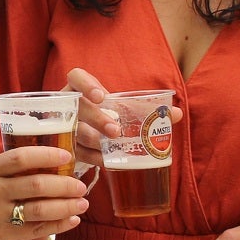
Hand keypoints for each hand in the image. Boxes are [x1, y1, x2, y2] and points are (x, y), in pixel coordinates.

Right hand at [0, 146, 88, 239]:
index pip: (22, 158)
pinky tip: (72, 220)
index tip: (67, 155)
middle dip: (65, 185)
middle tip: (81, 185)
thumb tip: (55, 164)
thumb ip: (13, 169)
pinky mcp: (3, 236)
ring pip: (40, 210)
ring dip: (66, 206)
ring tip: (82, 203)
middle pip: (36, 185)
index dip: (47, 155)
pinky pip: (37, 230)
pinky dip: (59, 225)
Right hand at [63, 67, 183, 170]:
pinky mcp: (64, 147)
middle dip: (96, 118)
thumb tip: (177, 113)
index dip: (86, 84)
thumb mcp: (121, 109)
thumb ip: (146, 110)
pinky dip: (94, 157)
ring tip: (110, 147)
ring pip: (73, 131)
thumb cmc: (106, 117)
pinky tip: (109, 162)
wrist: (84, 138)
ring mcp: (62, 125)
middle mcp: (68, 104)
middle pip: (77, 107)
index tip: (101, 97)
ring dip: (93, 139)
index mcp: (79, 88)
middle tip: (115, 131)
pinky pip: (77, 152)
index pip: (76, 77)